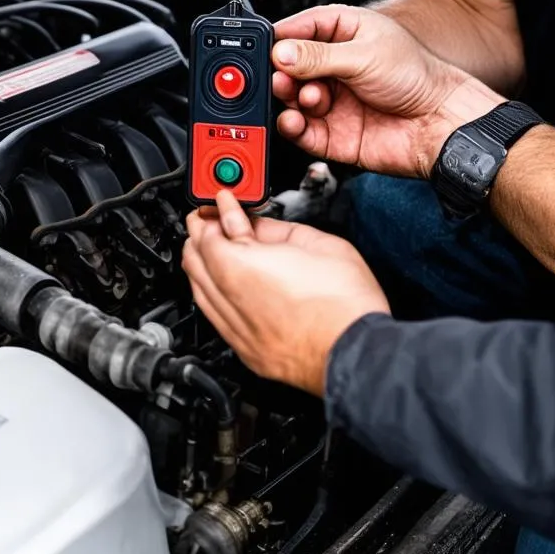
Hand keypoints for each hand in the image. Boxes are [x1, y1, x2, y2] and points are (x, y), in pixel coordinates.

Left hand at [181, 192, 389, 395]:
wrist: (359, 352)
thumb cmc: (347, 303)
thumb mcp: (318, 244)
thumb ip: (278, 230)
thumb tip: (259, 224)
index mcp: (245, 267)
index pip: (212, 231)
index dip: (216, 210)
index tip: (222, 201)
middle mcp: (233, 300)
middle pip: (195, 258)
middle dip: (200, 233)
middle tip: (210, 217)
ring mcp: (238, 329)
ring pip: (198, 289)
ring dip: (201, 263)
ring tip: (212, 245)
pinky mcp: (246, 350)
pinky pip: (213, 316)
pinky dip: (210, 293)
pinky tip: (220, 284)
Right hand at [271, 5, 504, 177]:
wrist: (441, 123)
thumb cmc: (418, 78)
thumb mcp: (364, 55)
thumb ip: (318, 56)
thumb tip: (281, 52)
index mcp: (343, 34)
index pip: (300, 29)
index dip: (283, 39)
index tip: (269, 48)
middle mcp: (333, 67)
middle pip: (290, 67)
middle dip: (282, 73)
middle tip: (282, 78)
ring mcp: (331, 100)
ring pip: (292, 99)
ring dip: (289, 98)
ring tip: (303, 97)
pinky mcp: (331, 132)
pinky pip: (301, 131)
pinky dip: (292, 127)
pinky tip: (294, 120)